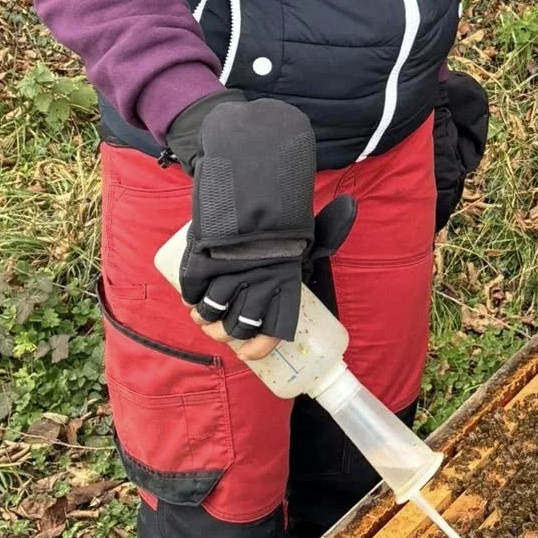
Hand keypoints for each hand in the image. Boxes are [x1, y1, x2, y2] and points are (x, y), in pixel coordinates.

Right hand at [188, 193, 356, 361]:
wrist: (253, 186)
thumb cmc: (284, 212)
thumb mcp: (311, 228)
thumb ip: (328, 231)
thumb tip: (348, 208)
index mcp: (286, 285)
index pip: (273, 331)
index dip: (258, 347)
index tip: (247, 351)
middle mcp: (258, 287)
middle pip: (236, 328)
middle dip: (225, 334)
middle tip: (220, 327)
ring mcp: (228, 277)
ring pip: (210, 313)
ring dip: (203, 319)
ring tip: (202, 314)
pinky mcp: (202, 265)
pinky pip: (192, 292)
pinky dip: (189, 298)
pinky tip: (191, 298)